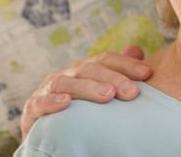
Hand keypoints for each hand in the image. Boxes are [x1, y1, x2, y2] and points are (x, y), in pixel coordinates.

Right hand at [20, 45, 150, 138]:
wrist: (46, 129)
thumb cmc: (80, 107)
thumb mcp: (99, 88)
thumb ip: (117, 71)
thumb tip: (137, 50)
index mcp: (85, 68)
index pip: (106, 59)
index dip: (126, 64)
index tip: (147, 73)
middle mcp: (67, 73)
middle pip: (90, 69)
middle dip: (113, 79)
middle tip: (132, 92)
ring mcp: (48, 89)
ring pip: (67, 82)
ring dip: (88, 88)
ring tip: (107, 96)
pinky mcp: (32, 108)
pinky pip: (40, 102)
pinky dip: (52, 101)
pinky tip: (66, 102)